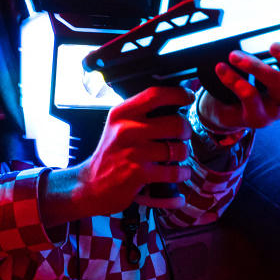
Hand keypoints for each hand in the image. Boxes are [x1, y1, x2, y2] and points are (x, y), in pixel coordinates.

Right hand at [75, 85, 193, 212]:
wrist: (91, 185)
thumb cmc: (110, 155)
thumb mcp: (118, 126)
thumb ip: (141, 114)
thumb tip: (175, 101)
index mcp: (121, 113)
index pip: (156, 95)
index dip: (178, 94)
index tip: (188, 97)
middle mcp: (126, 129)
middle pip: (176, 123)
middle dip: (186, 131)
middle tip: (183, 136)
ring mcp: (133, 152)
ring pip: (178, 149)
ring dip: (183, 154)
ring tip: (177, 157)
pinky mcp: (138, 174)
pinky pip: (174, 171)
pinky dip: (181, 173)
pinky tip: (179, 172)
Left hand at [200, 44, 279, 132]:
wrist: (220, 106)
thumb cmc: (245, 74)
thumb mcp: (257, 52)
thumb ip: (262, 29)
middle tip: (274, 45)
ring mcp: (279, 109)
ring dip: (258, 67)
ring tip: (235, 55)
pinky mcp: (257, 118)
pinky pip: (251, 98)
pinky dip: (235, 80)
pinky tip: (222, 68)